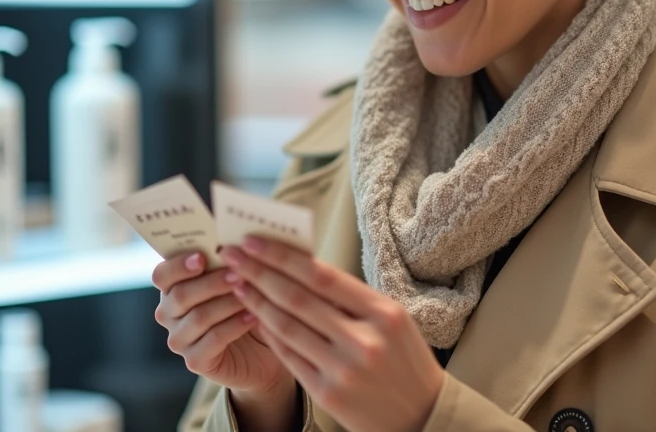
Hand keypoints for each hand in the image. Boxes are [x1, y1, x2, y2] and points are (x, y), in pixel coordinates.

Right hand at [152, 252, 290, 395]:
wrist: (261, 347)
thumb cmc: (245, 302)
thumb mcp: (236, 277)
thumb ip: (226, 258)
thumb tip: (231, 237)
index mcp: (172, 287)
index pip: (162, 274)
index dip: (179, 265)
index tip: (202, 258)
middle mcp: (169, 313)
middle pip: (181, 295)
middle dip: (212, 282)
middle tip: (239, 274)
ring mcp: (179, 339)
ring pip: (199, 317)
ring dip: (227, 303)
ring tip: (251, 293)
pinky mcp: (195, 361)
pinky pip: (212, 340)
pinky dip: (235, 325)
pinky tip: (254, 316)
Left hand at [220, 237, 444, 431]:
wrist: (422, 415)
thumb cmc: (405, 358)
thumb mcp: (392, 319)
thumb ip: (352, 297)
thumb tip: (301, 266)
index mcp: (383, 313)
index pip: (322, 276)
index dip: (283, 257)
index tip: (254, 241)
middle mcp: (363, 340)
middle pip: (297, 298)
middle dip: (258, 272)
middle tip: (233, 254)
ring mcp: (344, 370)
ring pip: (287, 327)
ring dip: (256, 301)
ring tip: (237, 283)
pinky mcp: (328, 394)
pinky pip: (288, 356)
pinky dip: (268, 333)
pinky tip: (254, 316)